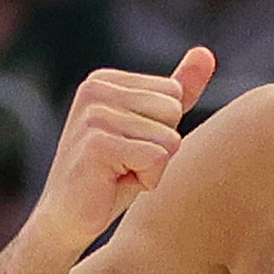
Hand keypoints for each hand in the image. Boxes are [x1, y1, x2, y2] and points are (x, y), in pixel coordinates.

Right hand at [33, 49, 216, 243]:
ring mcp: (93, 115)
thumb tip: (207, 53)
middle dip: (161, 148)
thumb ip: (178, 92)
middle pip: (173, 111)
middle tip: (125, 164)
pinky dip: (146, 181)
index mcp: (105, 80)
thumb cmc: (111, 178)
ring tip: (119, 174)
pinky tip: (115, 184)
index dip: (162, 130)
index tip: (129, 147)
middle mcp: (95, 89)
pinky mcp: (97, 143)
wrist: (66, 220)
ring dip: (153, 167)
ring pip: (169, 138)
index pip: (173, 93)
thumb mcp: (149, 129)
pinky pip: (157, 158)